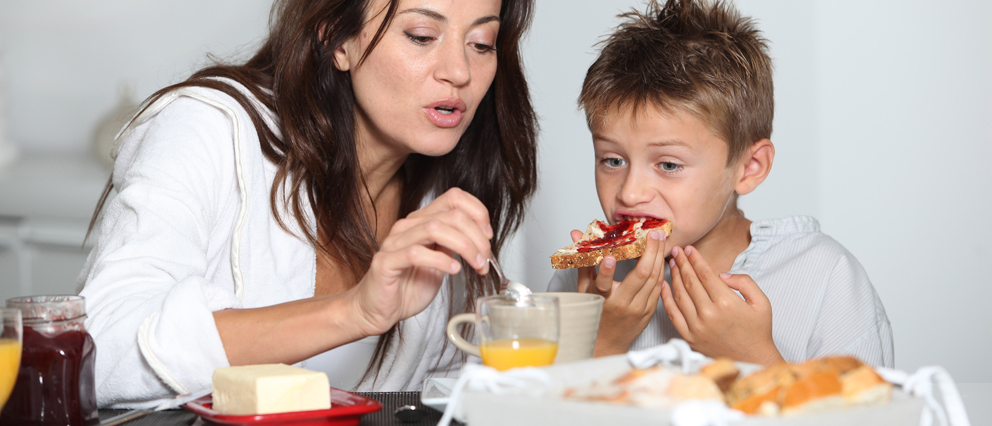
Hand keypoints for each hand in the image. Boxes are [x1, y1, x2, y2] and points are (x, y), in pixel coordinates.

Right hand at [350, 188, 492, 336]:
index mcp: (422, 221)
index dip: (477, 212)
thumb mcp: (441, 262)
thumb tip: (481, 237)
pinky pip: (416, 253)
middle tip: (485, 259)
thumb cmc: (407, 287)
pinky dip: (441, 261)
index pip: (454, 197)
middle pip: (451, 214)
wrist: (379, 309)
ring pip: (435, 228)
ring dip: (464, 246)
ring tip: (475, 265)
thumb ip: (455, 245)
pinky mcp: (386, 262)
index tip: (487, 236)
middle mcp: (408, 226)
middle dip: (476, 236)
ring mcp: (395, 242)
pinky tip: (453, 270)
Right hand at [575, 229, 666, 356]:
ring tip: (660, 240)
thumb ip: (583, 261)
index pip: (604, 285)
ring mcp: (639, 309)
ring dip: (659, 257)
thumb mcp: (584, 290)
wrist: (607, 344)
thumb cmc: (594, 315)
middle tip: (653, 233)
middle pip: (641, 275)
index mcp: (603, 300)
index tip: (610, 257)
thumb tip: (576, 234)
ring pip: (654, 279)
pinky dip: (661, 271)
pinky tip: (661, 258)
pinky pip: (659, 288)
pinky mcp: (650, 312)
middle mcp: (623, 305)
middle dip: (650, 251)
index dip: (607, 271)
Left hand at [661, 246, 783, 364]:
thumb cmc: (758, 331)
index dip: (695, 259)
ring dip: (674, 277)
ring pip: (680, 295)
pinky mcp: (689, 337)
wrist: (752, 361)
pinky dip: (666, 299)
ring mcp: (697, 327)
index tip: (689, 249)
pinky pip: (673, 315)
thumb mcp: (762, 302)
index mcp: (726, 303)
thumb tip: (722, 274)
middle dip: (682, 263)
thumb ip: (744, 282)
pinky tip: (664, 286)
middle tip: (676, 250)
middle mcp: (709, 314)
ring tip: (672, 264)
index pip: (705, 275)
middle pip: (690, 282)